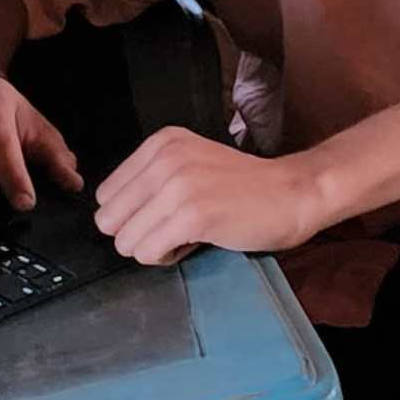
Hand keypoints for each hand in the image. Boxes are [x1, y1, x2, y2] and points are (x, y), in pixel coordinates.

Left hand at [94, 126, 335, 266]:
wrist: (293, 194)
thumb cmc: (243, 186)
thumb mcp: (190, 163)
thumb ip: (150, 180)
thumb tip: (108, 218)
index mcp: (162, 142)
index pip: (106, 195)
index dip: (134, 214)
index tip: (168, 210)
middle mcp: (166, 158)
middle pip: (109, 220)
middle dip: (137, 233)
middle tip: (174, 227)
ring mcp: (179, 186)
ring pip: (125, 241)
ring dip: (154, 248)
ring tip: (188, 234)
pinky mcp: (192, 215)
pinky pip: (148, 253)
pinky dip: (168, 257)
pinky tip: (196, 242)